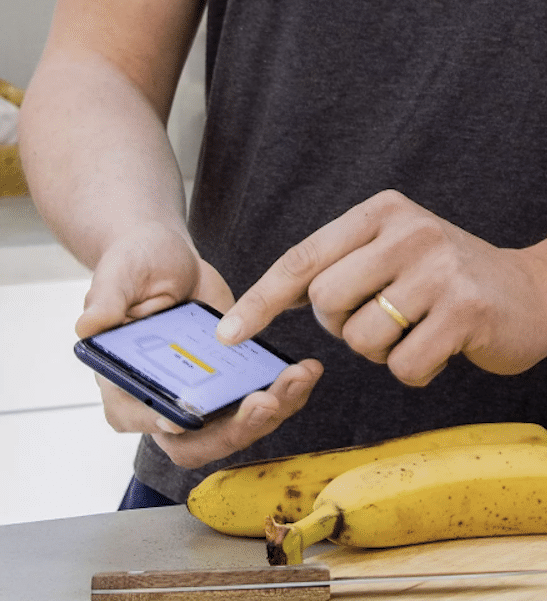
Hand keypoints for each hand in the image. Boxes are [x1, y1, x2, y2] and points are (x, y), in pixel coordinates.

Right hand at [78, 221, 322, 468]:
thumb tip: (88, 325)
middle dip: (238, 427)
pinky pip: (259, 404)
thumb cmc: (134, 266)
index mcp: (123, 387)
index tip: (200, 416)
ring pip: (236, 427)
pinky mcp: (229, 387)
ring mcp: (199, 401)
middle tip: (269, 400)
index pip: (146, 420)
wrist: (168, 259)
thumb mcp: (118, 275)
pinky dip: (286, 393)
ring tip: (300, 377)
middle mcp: (160, 404)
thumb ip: (107, 300)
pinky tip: (305, 371)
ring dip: (274, 410)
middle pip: (199, 441)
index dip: (173, 425)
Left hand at [217, 190, 546, 387]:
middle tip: (385, 319)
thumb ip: (342, 265)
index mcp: (386, 211)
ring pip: (363, 338)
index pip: (305, 258)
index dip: (261, 300)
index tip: (229, 335)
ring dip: (384, 351)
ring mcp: (441, 269)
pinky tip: (445, 347)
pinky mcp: (466, 311)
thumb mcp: (398, 251)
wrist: (538, 293)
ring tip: (419, 331)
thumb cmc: (453, 281)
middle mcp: (411, 231)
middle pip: (325, 301)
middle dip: (344, 326)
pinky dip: (417, 370)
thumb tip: (264, 300)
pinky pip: (404, 365)